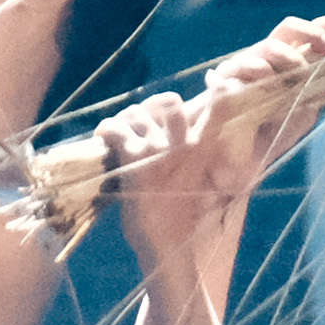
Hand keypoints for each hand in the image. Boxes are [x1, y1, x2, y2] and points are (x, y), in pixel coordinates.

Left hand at [94, 92, 221, 263]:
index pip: (220, 109)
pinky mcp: (134, 158)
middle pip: (167, 101)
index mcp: (203, 151)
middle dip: (148, 111)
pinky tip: (103, 142)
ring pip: (135, 113)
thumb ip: (190, 156)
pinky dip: (105, 131)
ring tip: (116, 139)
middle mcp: (184, 145)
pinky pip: (114, 127)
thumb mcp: (194, 183)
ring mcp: (159, 149)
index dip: (220, 90)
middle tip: (136, 128)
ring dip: (122, 124)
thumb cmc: (179, 218)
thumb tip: (179, 134)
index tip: (215, 79)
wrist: (165, 245)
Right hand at [183, 12, 324, 189]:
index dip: (323, 25)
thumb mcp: (298, 119)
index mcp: (282, 67)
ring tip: (301, 74)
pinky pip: (244, 69)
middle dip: (311, 32)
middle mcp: (263, 61)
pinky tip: (269, 85)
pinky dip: (260, 74)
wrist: (226, 159)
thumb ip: (313, 98)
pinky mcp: (222, 83)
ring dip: (290, 58)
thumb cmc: (264, 137)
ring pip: (268, 47)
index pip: (303, 38)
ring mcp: (242, 69)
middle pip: (286, 30)